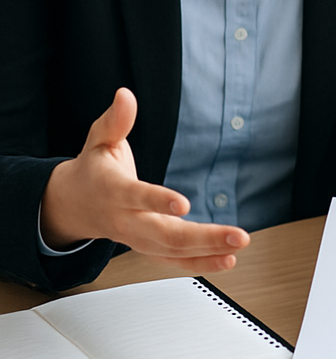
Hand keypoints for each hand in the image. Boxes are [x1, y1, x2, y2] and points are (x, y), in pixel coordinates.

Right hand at [40, 88, 248, 272]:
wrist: (73, 206)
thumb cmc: (93, 170)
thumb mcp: (99, 140)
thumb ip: (115, 120)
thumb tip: (125, 95)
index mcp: (114, 191)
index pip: (136, 197)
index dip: (158, 201)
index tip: (184, 205)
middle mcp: (127, 221)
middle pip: (164, 234)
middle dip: (203, 237)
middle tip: (237, 236)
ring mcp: (138, 239)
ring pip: (173, 250)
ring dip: (208, 252)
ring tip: (238, 248)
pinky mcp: (149, 248)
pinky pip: (175, 260)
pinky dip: (201, 263)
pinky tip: (227, 261)